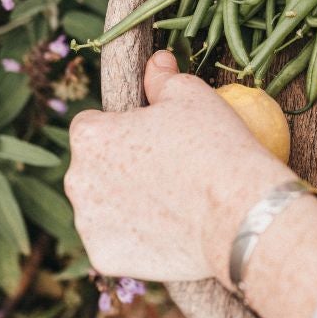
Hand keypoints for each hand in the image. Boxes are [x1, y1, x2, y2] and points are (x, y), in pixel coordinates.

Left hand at [65, 51, 293, 282]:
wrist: (240, 213)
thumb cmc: (215, 145)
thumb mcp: (192, 96)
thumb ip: (163, 78)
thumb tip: (157, 60)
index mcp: (90, 135)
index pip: (92, 125)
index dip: (122, 129)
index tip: (152, 140)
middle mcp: (77, 179)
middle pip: (93, 168)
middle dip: (119, 167)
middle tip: (166, 172)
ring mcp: (89, 223)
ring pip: (101, 207)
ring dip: (123, 204)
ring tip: (170, 204)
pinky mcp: (105, 257)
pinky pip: (115, 242)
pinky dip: (134, 239)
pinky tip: (167, 232)